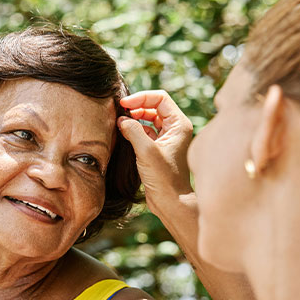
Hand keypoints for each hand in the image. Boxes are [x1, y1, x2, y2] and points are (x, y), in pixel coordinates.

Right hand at [118, 90, 193, 217]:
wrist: (170, 201)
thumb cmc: (164, 178)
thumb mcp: (146, 151)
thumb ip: (133, 131)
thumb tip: (121, 120)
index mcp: (179, 124)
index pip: (160, 98)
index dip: (141, 98)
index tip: (124, 104)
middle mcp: (175, 129)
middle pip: (154, 106)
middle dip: (137, 106)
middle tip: (119, 111)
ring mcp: (167, 138)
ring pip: (150, 118)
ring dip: (135, 117)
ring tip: (120, 122)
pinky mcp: (159, 148)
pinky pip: (146, 131)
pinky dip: (135, 129)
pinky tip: (123, 132)